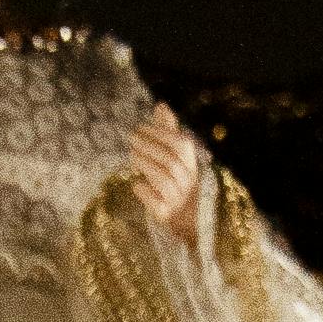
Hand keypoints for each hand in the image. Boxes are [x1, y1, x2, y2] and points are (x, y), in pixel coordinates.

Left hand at [129, 107, 207, 244]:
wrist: (184, 216)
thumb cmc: (176, 178)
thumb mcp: (175, 153)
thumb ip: (168, 130)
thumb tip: (161, 105)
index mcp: (190, 163)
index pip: (181, 144)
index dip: (161, 134)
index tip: (141, 128)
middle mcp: (188, 180)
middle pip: (171, 161)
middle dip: (149, 147)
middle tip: (132, 139)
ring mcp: (178, 198)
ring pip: (164, 180)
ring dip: (146, 165)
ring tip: (132, 155)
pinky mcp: (166, 214)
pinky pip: (156, 203)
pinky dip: (145, 191)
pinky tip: (137, 184)